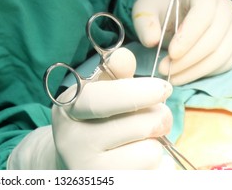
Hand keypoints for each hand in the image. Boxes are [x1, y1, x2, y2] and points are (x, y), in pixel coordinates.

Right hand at [7, 47, 173, 168]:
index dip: (136, 93)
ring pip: (150, 153)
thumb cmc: (94, 120)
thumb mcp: (98, 91)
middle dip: (159, 117)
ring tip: (138, 142)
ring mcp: (89, 170)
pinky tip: (138, 162)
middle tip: (156, 117)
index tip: (163, 89)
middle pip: (139, 126)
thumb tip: (124, 56)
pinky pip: (156, 175)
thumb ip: (113, 73)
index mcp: (68, 110)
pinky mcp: (109, 186)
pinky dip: (157, 167)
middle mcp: (72, 142)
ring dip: (154, 145)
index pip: (101, 100)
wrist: (75, 160)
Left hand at [132, 0, 231, 84]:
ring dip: (195, 70)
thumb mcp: (145, 9)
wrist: (172, 7)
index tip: (171, 53)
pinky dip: (205, 73)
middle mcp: (224, 8)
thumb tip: (152, 41)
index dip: (189, 36)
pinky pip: (225, 63)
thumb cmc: (160, 6)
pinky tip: (184, 75)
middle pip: (213, 38)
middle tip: (164, 69)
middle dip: (188, 59)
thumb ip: (146, 24)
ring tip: (171, 76)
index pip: (203, 14)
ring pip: (221, 54)